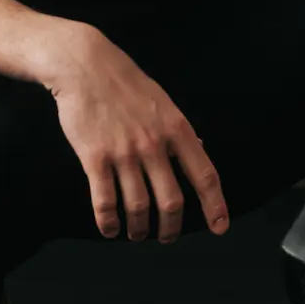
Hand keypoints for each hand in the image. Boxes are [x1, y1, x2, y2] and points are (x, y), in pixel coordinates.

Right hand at [46, 27, 229, 243]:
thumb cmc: (126, 83)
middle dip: (171, 228)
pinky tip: (110, 229)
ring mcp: (124, 153)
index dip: (215, 206)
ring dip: (139, 230)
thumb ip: (180, 130)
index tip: (219, 227)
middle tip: (167, 237)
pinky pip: (105, 201)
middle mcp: (154, 144)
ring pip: (138, 207)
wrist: (85, 66)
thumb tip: (201, 150)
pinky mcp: (94, 158)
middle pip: (171, 201)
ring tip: (137, 235)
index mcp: (176, 129)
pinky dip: (109, 222)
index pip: (205, 175)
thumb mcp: (163, 101)